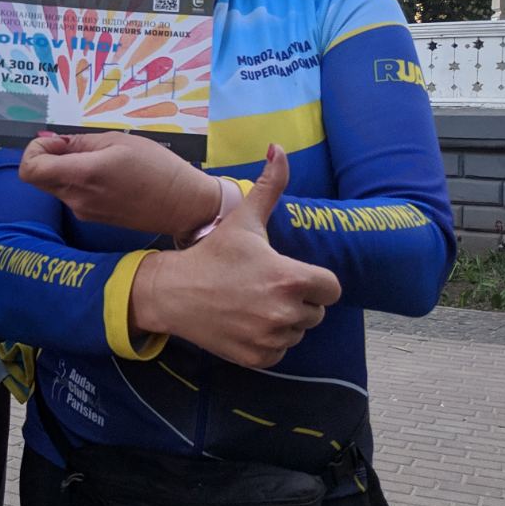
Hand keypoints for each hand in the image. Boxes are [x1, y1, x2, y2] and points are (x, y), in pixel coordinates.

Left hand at [19, 131, 221, 238]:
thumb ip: (80, 142)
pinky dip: (77, 180)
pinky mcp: (93, 217)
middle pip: (39, 177)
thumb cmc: (156, 167)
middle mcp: (76, 198)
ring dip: (64, 168)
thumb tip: (53, 142)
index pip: (30, 169)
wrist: (182, 204)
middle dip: (48, 157)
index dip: (34, 150)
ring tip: (98, 157)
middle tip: (75, 144)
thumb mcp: (118, 141)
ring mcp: (83, 211)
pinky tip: (105, 173)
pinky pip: (72, 195)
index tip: (56, 141)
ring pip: (55, 186)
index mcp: (82, 175)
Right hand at [130, 145, 340, 369]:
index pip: (331, 289)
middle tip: (267, 287)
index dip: (314, 281)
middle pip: (316, 311)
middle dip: (299, 300)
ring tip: (255, 303)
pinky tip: (248, 322)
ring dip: (285, 321)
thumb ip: (270, 185)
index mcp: (290, 277)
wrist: (173, 292)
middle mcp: (285, 312)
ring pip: (298, 332)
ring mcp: (271, 338)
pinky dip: (270, 341)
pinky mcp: (258, 357)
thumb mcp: (244, 220)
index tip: (291, 275)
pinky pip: (281, 351)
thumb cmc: (213, 254)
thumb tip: (279, 148)